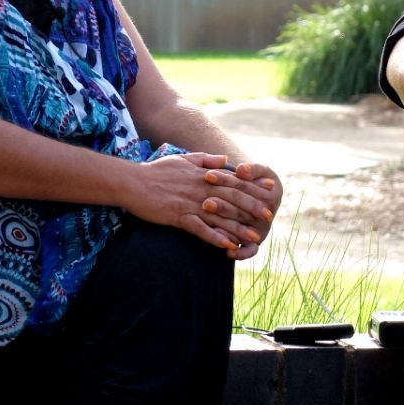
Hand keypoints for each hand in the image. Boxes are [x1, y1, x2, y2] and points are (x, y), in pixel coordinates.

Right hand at [124, 154, 280, 258]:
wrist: (133, 182)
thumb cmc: (157, 171)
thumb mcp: (183, 159)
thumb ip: (206, 159)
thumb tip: (225, 158)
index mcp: (204, 174)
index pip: (234, 179)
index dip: (253, 185)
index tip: (270, 189)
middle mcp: (201, 188)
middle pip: (232, 198)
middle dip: (252, 207)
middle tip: (268, 216)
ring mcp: (191, 203)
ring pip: (220, 216)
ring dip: (238, 227)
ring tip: (254, 237)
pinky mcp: (179, 216)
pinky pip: (200, 229)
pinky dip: (215, 237)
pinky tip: (227, 246)